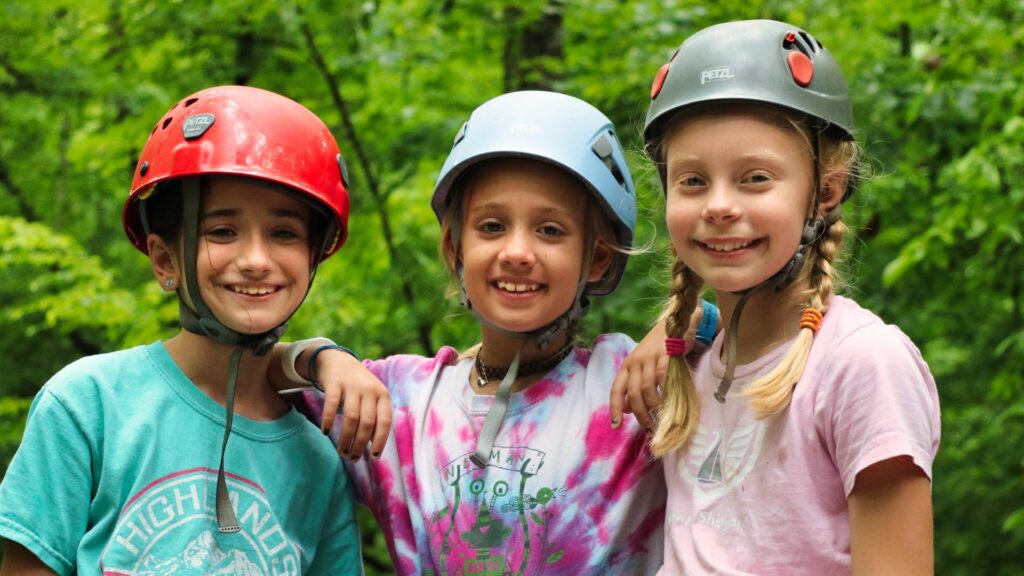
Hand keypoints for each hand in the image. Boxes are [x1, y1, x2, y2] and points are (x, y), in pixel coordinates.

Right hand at [307, 347, 391, 461]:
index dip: (380, 441)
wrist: (338, 359)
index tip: (374, 458)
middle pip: (367, 423)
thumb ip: (375, 418)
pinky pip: (331, 405)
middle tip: (352, 458)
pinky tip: (325, 432)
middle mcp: (370, 390)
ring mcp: (352, 385)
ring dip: (346, 438)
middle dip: (360, 444)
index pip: (385, 422)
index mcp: (383, 395)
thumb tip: (374, 447)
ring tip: (341, 452)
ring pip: (351, 418)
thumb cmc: (357, 386)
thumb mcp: (372, 397)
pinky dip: (328, 420)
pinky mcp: (334, 383)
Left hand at [610, 318, 666, 430]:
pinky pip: (663, 378)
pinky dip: (665, 392)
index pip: (616, 389)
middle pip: (633, 392)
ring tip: (660, 418)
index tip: (615, 426)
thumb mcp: (641, 367)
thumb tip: (626, 409)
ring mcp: (650, 357)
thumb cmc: (657, 351)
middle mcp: (635, 361)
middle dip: (639, 413)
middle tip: (648, 427)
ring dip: (653, 406)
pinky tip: (669, 402)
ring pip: (647, 387)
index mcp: (626, 365)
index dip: (614, 408)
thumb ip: (634, 386)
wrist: (674, 324)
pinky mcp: (666, 355)